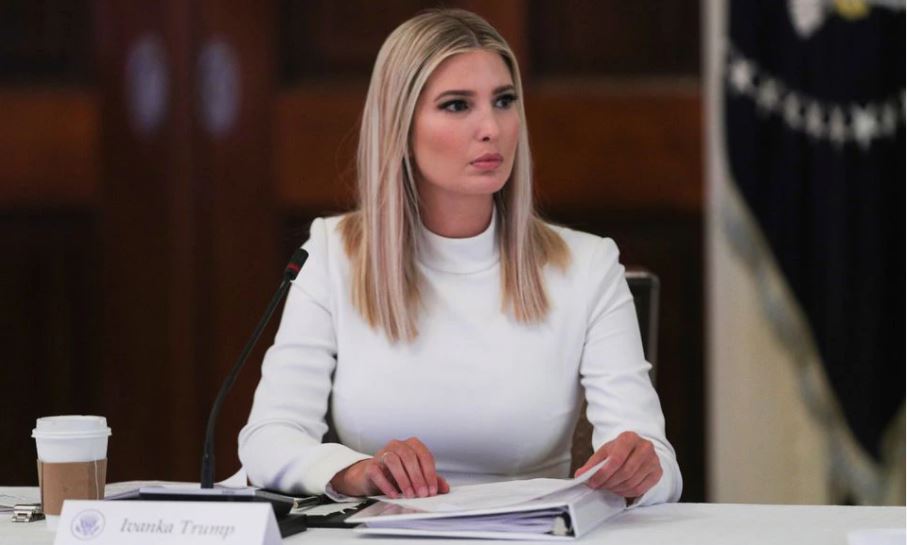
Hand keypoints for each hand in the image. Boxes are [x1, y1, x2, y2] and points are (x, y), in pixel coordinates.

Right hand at [329, 437, 449, 498]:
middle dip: (418, 477)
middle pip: (409, 456)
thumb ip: (431, 479)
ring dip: (403, 479)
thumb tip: (445, 488)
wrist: (372, 477)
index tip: (432, 489)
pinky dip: (387, 484)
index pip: (424, 455)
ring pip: (393, 460)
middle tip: (422, 493)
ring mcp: (382, 453)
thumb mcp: (416, 476)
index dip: (430, 473)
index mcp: (411, 445)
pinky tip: (394, 494)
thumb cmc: (396, 474)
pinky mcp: (370, 466)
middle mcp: (397, 446)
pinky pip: (377, 472)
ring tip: (409, 494)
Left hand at [574, 431, 661, 500]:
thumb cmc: (619, 450)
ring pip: (632, 482)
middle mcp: (645, 447)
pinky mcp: (657, 473)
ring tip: (607, 487)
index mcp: (629, 437)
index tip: (592, 482)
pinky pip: (640, 489)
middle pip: (625, 472)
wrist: (637, 450)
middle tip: (598, 486)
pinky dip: (626, 493)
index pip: (616, 458)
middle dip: (609, 482)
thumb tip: (580, 475)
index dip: (603, 473)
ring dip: (616, 488)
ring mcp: (653, 460)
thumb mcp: (604, 452)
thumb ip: (592, 464)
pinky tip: (618, 489)